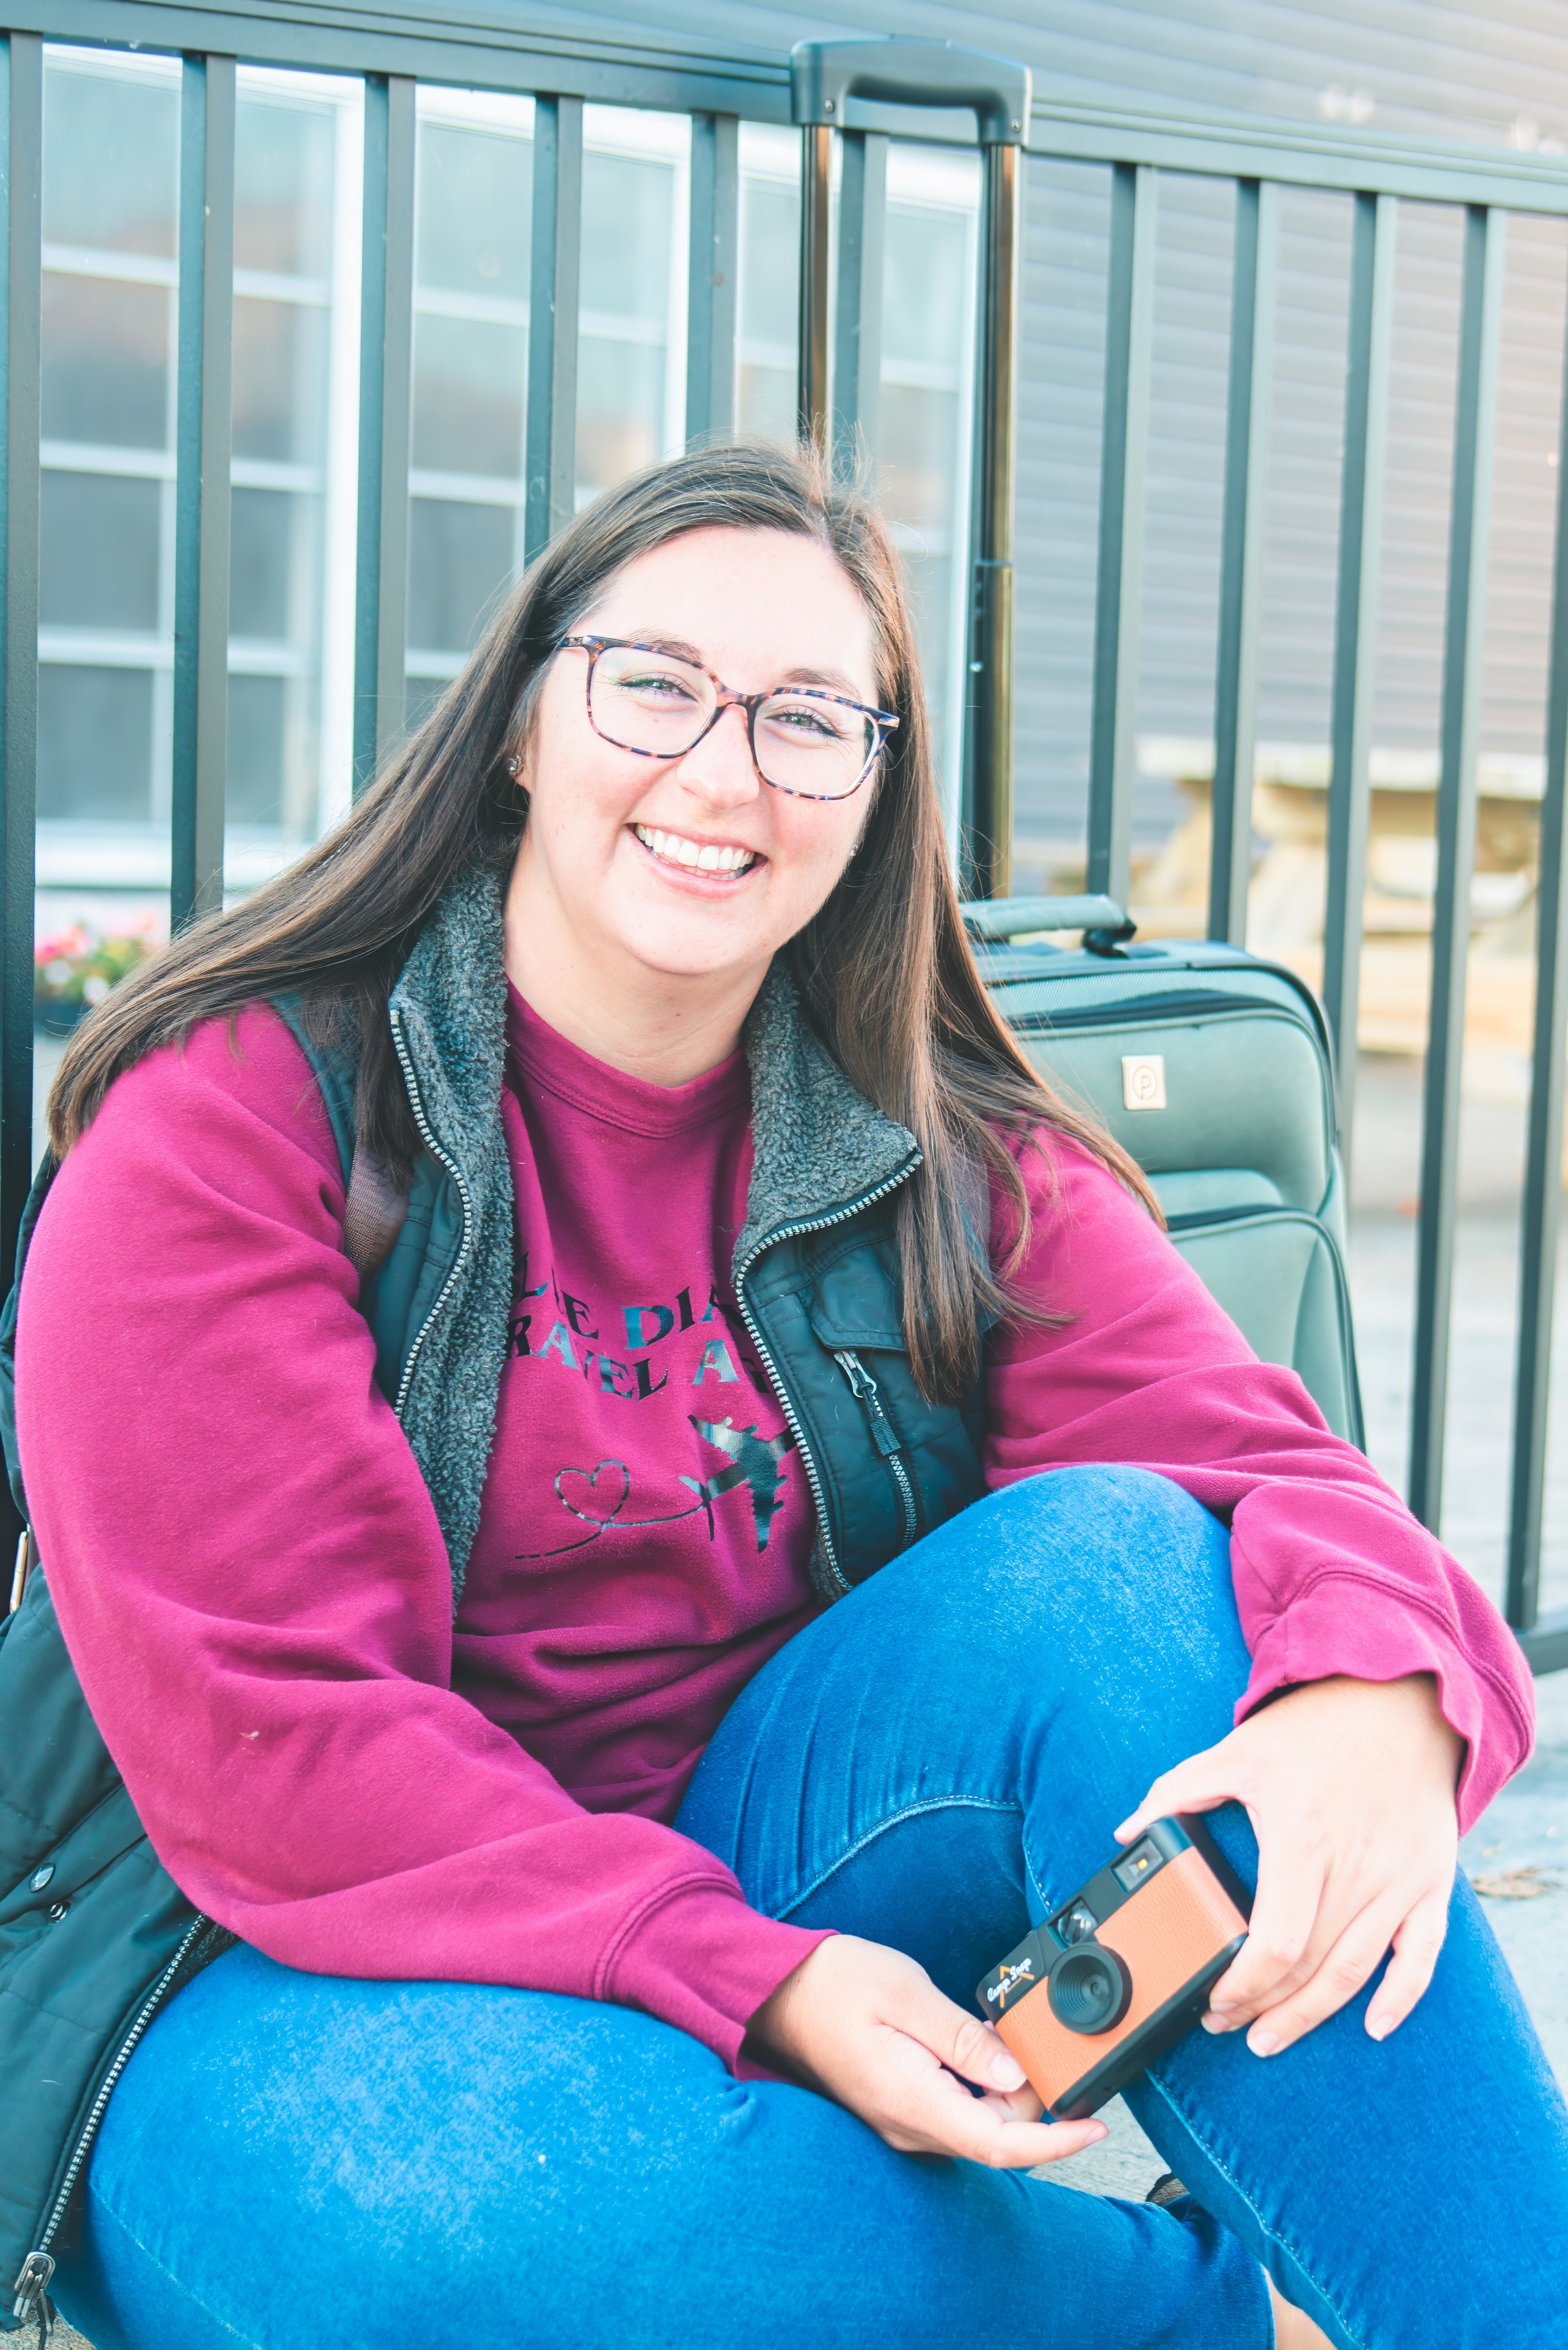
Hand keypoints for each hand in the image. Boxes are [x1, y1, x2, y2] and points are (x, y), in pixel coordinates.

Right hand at [745, 1933, 1109, 2167]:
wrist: (778, 1992)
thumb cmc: (834, 1984)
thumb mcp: (906, 1992)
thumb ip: (963, 2038)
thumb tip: (1017, 2076)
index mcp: (913, 2100)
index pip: (1001, 2144)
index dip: (1056, 2142)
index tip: (1094, 2125)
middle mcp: (908, 2126)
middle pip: (996, 2136)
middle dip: (1032, 2099)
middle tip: (1034, 2043)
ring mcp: (901, 2122)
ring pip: (977, 2125)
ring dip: (1004, 2090)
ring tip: (997, 2035)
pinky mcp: (898, 2110)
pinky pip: (955, 2112)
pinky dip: (979, 2086)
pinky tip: (973, 2045)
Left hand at [1117, 1673, 1461, 2059]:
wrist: (1399, 1698)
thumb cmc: (1316, 1727)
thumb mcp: (1237, 1751)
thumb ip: (1177, 1792)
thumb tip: (1127, 1830)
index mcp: (1303, 1841)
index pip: (1275, 1943)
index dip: (1242, 1985)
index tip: (1214, 2001)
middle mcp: (1356, 1870)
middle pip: (1311, 1969)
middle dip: (1264, 2008)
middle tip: (1231, 2024)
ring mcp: (1399, 1881)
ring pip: (1356, 1973)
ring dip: (1314, 2014)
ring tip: (1275, 2035)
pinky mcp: (1430, 1882)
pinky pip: (1422, 1957)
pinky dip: (1401, 1999)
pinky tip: (1375, 2025)